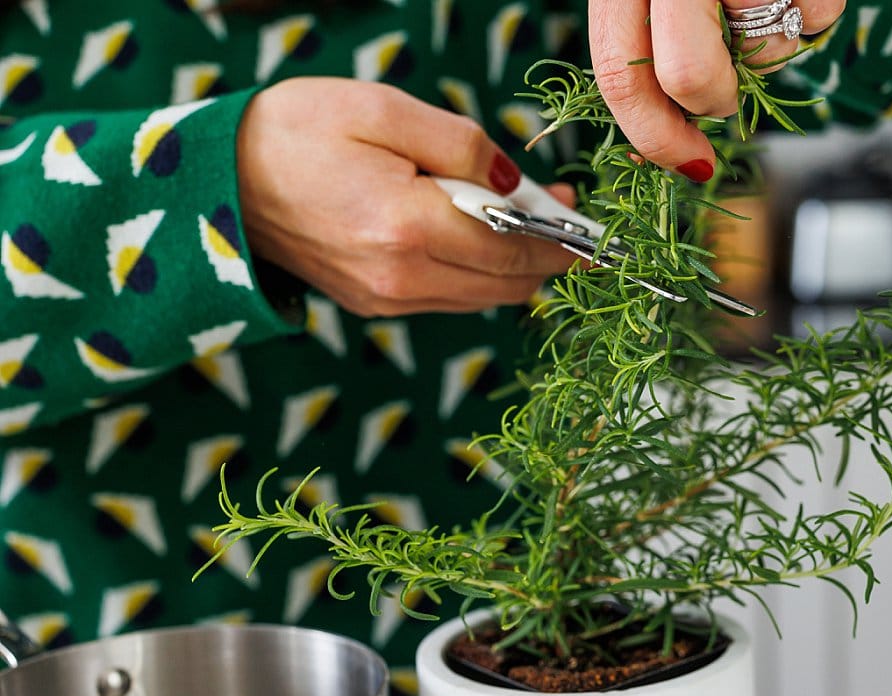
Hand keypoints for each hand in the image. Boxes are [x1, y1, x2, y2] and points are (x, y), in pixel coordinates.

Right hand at [236, 77, 576, 316]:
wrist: (218, 182)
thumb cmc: (295, 131)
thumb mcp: (382, 110)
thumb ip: (461, 145)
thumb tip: (516, 182)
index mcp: (405, 227)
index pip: (512, 248)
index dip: (560, 239)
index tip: (589, 225)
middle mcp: (399, 278)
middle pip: (507, 283)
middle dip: (547, 254)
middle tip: (565, 216)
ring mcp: (385, 300)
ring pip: (483, 298)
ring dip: (515, 267)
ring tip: (529, 222)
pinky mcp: (373, 305)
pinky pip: (449, 298)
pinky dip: (478, 275)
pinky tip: (480, 237)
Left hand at [589, 0, 845, 179]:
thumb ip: (645, 43)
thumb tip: (670, 138)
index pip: (620, 74)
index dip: (654, 138)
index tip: (689, 165)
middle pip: (688, 77)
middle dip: (714, 101)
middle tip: (726, 83)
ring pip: (763, 54)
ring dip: (769, 46)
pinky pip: (817, 20)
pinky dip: (812, 12)